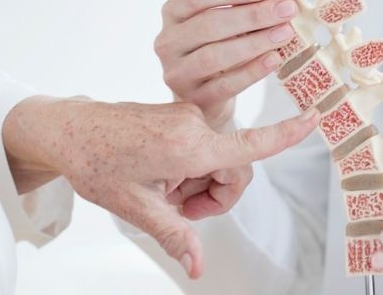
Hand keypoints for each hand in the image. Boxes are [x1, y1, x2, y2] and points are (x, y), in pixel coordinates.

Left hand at [2, 96, 317, 277]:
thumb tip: (198, 267)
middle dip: (215, 195)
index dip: (286, 134)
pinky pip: (202, 147)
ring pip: (217, 159)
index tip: (315, 118)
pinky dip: (189, 168)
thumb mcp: (135, 207)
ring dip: (198, 183)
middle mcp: (194, 125)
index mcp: (189, 146)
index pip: (249, 144)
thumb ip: (174, 235)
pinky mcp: (179, 115)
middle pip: (235, 167)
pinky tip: (159, 176)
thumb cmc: (96, 163)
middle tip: (179, 210)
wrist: (67, 129)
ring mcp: (187, 117)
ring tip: (161, 192)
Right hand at [154, 0, 297, 130]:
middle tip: (286, 10)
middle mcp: (168, 42)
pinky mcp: (193, 99)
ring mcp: (177, 73)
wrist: (205, 97)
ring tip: (285, 33)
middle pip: (208, 24)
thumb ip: (249, 6)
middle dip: (252, 15)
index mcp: (173, 13)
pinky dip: (252, 71)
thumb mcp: (227, 24)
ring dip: (254, 42)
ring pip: (214, 55)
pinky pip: (225, 84)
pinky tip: (274, 59)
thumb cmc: (219, 49)